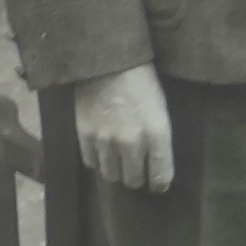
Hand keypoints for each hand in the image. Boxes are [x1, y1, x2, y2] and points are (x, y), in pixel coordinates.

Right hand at [74, 63, 173, 191]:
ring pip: (111, 175)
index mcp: (156, 134)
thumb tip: (153, 164)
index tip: (157, 183)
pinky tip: (101, 149)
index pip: (161, 176)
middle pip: (133, 181)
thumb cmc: (140, 82)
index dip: (159, 183)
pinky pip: (91, 163)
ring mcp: (105, 141)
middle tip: (135, 168)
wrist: (106, 61)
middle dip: (136, 177)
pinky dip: (97, 160)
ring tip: (116, 159)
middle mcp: (131, 142)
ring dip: (115, 170)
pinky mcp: (85, 136)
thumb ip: (158, 139)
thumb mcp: (159, 109)